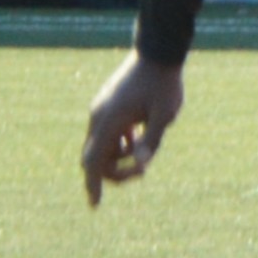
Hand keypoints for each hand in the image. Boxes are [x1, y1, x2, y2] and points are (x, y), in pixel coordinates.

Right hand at [82, 55, 184, 203]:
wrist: (157, 51)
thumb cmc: (163, 84)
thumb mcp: (164, 115)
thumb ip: (152, 141)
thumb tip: (141, 163)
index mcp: (109, 122)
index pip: (93, 162)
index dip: (93, 185)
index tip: (95, 205)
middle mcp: (98, 117)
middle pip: (95, 157)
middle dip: (114, 171)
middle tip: (144, 170)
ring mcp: (101, 109)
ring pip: (102, 144)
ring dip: (119, 155)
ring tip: (145, 151)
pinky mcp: (108, 104)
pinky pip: (107, 132)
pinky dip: (119, 141)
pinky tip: (138, 138)